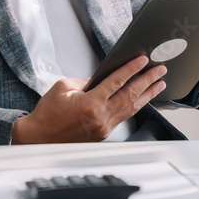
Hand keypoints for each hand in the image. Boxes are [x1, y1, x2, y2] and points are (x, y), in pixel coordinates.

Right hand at [11, 56, 165, 143]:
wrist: (39, 138)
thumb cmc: (48, 113)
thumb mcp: (64, 87)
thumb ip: (87, 81)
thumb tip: (104, 77)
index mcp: (89, 104)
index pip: (116, 82)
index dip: (131, 69)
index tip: (143, 60)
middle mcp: (99, 118)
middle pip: (130, 95)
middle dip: (147, 80)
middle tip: (160, 70)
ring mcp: (103, 128)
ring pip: (131, 108)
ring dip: (147, 94)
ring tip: (159, 84)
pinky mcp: (103, 134)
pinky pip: (123, 117)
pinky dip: (134, 105)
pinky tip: (142, 98)